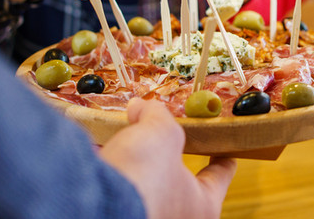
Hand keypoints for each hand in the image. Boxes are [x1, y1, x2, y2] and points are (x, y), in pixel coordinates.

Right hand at [100, 98, 235, 218]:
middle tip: (162, 134)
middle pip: (177, 179)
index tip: (222, 145)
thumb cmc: (142, 177)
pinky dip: (109, 171)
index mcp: (202, 207)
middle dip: (165, 154)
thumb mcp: (161, 133)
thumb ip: (157, 115)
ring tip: (124, 139)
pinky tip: (98, 155)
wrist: (91, 206)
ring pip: (143, 185)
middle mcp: (176, 218)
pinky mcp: (114, 214)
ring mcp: (146, 218)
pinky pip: (115, 189)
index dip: (221, 153)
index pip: (220, 175)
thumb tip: (140, 106)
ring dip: (134, 163)